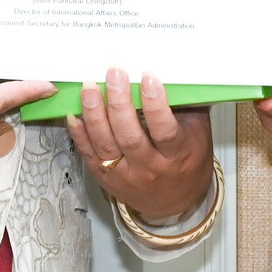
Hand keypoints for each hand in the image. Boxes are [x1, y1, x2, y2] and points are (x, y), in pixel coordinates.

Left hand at [67, 69, 214, 221]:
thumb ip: (186, 104)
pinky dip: (79, 134)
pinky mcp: (107, 179)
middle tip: (114, 74)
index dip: (155, 104)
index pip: (165, 131)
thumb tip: (175, 69)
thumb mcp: (197, 132)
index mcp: (177, 155)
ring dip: (94, 114)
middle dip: (119, 103)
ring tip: (89, 87)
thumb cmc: (188, 158)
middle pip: (130, 137)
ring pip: (106, 146)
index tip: (148, 77)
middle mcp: (150, 168)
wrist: (176, 201)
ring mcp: (126, 176)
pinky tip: (74, 113)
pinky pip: (90, 155)